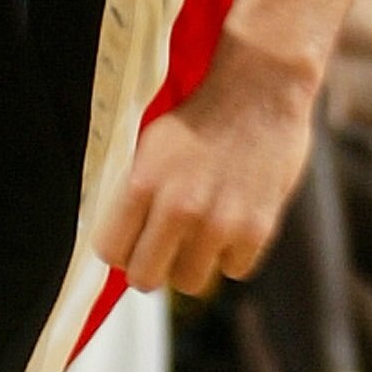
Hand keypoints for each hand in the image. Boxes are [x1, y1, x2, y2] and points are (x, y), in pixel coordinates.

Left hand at [94, 32, 314, 292]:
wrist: (261, 89)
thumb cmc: (202, 117)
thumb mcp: (151, 146)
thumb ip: (133, 194)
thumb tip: (120, 245)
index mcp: (142, 183)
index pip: (110, 252)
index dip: (121, 250)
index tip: (133, 242)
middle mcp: (178, 208)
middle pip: (145, 279)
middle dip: (152, 267)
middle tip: (165, 251)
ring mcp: (220, 222)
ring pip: (190, 282)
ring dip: (194, 263)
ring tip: (204, 231)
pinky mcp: (257, 230)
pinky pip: (233, 270)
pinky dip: (235, 253)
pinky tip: (236, 221)